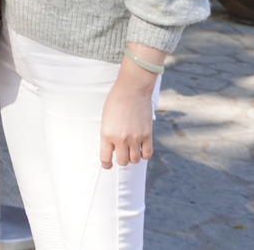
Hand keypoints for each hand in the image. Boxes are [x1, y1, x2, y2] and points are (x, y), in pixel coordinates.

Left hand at [99, 45, 160, 167]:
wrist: (132, 89)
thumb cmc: (115, 101)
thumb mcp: (106, 119)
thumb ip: (109, 135)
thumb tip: (114, 149)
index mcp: (106, 134)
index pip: (105, 159)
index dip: (106, 164)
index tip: (108, 164)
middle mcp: (121, 139)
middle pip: (122, 162)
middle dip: (121, 159)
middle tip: (121, 152)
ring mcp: (135, 138)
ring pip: (135, 160)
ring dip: (132, 157)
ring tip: (131, 149)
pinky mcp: (147, 135)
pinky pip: (147, 154)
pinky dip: (144, 154)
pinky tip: (141, 148)